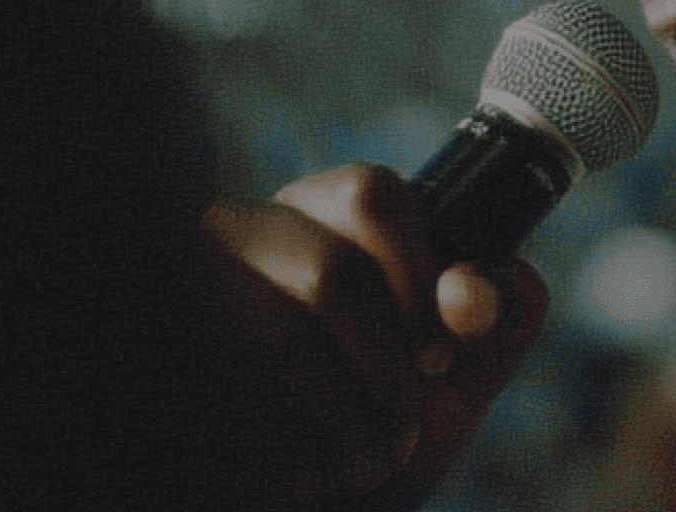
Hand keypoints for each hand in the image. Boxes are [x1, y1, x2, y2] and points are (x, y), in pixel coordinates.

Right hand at [204, 163, 548, 508]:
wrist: (320, 500)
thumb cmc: (387, 424)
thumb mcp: (462, 372)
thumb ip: (498, 316)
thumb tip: (469, 292)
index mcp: (322, 210)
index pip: (373, 195)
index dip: (419, 281)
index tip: (439, 357)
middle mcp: (247, 230)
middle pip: (330, 273)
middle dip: (385, 367)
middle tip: (406, 428)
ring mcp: (194, 286)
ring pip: (281, 335)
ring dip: (344, 419)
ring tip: (366, 465)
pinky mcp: (177, 350)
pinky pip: (238, 395)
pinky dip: (288, 448)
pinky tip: (304, 476)